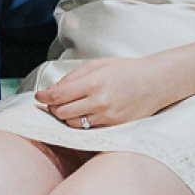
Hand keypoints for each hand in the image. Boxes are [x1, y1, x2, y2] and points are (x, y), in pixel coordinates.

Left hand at [34, 57, 183, 128]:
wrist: (155, 82)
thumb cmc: (127, 70)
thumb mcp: (98, 64)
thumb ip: (73, 76)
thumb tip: (54, 89)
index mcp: (94, 83)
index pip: (58, 95)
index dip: (44, 96)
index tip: (39, 96)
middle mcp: (99, 102)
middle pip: (61, 112)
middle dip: (53, 107)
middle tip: (54, 101)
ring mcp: (107, 117)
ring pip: (72, 123)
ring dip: (66, 116)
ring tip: (71, 106)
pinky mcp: (114, 127)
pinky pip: (88, 130)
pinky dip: (81, 123)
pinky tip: (85, 113)